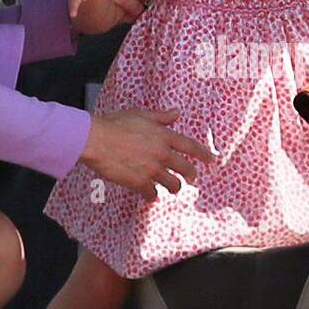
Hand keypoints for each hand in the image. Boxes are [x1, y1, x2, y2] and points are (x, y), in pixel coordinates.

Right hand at [79, 107, 214, 201]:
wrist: (96, 140)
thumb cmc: (115, 124)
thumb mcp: (141, 115)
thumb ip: (161, 117)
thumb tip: (177, 113)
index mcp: (164, 136)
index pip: (191, 146)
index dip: (204, 155)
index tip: (211, 161)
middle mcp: (162, 154)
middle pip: (185, 169)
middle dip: (191, 175)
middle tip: (192, 179)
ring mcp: (152, 169)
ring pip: (172, 184)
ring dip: (173, 187)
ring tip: (171, 189)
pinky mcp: (140, 182)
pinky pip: (152, 194)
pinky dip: (152, 196)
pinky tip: (150, 196)